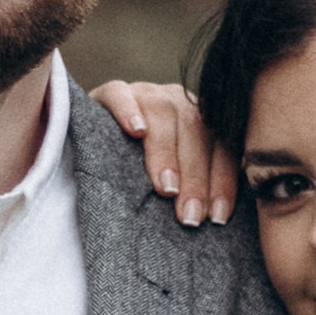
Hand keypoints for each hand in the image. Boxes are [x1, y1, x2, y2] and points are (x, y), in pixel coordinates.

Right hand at [92, 79, 236, 229]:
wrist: (93, 141)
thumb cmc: (142, 173)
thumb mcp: (174, 180)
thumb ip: (197, 188)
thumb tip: (216, 222)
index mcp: (203, 120)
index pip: (222, 148)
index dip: (222, 182)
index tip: (216, 218)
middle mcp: (179, 101)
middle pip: (196, 131)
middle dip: (196, 178)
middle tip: (190, 216)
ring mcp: (146, 93)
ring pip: (163, 114)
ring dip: (166, 153)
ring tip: (166, 189)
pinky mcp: (110, 93)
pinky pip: (120, 95)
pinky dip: (128, 111)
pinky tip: (135, 132)